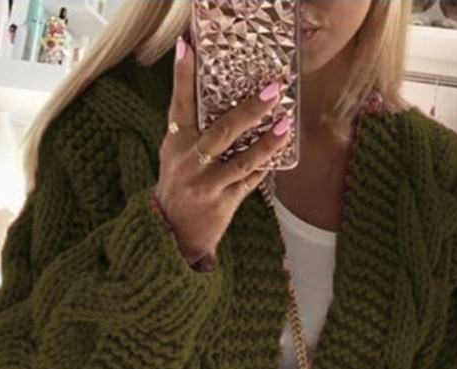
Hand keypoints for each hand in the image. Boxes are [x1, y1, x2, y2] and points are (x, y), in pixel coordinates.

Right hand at [154, 34, 292, 264]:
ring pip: (242, 161)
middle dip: (248, 110)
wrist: (170, 233)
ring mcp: (207, 185)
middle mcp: (190, 163)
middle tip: (271, 90)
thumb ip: (191, 130)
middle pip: (221, 132)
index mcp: (175, 144)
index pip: (180, 105)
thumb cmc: (178, 186)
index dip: (183, 76)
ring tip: (286, 124)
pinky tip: (279, 155)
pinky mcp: (222, 204)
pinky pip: (248, 183)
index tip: (188, 47)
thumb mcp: (174, 155)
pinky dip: (264, 168)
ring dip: (267, 143)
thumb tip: (222, 99)